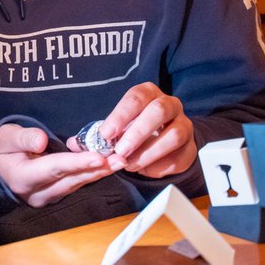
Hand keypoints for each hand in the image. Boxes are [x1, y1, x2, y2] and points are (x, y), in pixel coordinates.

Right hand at [0, 123, 119, 207]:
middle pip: (71, 180)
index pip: (54, 168)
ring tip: (119, 161)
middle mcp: (36, 193)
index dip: (77, 163)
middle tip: (119, 158)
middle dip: (97, 169)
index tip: (98, 157)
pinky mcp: (54, 196)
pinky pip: (76, 185)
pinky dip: (91, 174)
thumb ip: (24, 138)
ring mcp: (46, 198)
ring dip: (98, 173)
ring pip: (77, 184)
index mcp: (22, 177)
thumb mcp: (6, 137)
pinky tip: (106, 165)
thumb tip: (41, 140)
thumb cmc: (0, 149)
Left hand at [68, 83, 196, 177]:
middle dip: (138, 132)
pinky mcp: (190, 147)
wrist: (163, 141)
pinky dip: (161, 166)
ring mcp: (184, 125)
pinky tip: (146, 170)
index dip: (121, 115)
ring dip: (150, 152)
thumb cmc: (134, 130)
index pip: (136, 97)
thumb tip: (74, 143)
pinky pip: (180, 156)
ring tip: (130, 165)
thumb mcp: (116, 128)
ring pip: (174, 134)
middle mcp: (170, 104)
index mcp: (149, 94)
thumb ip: (97, 135)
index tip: (106, 133)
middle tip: (121, 151)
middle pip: (159, 111)